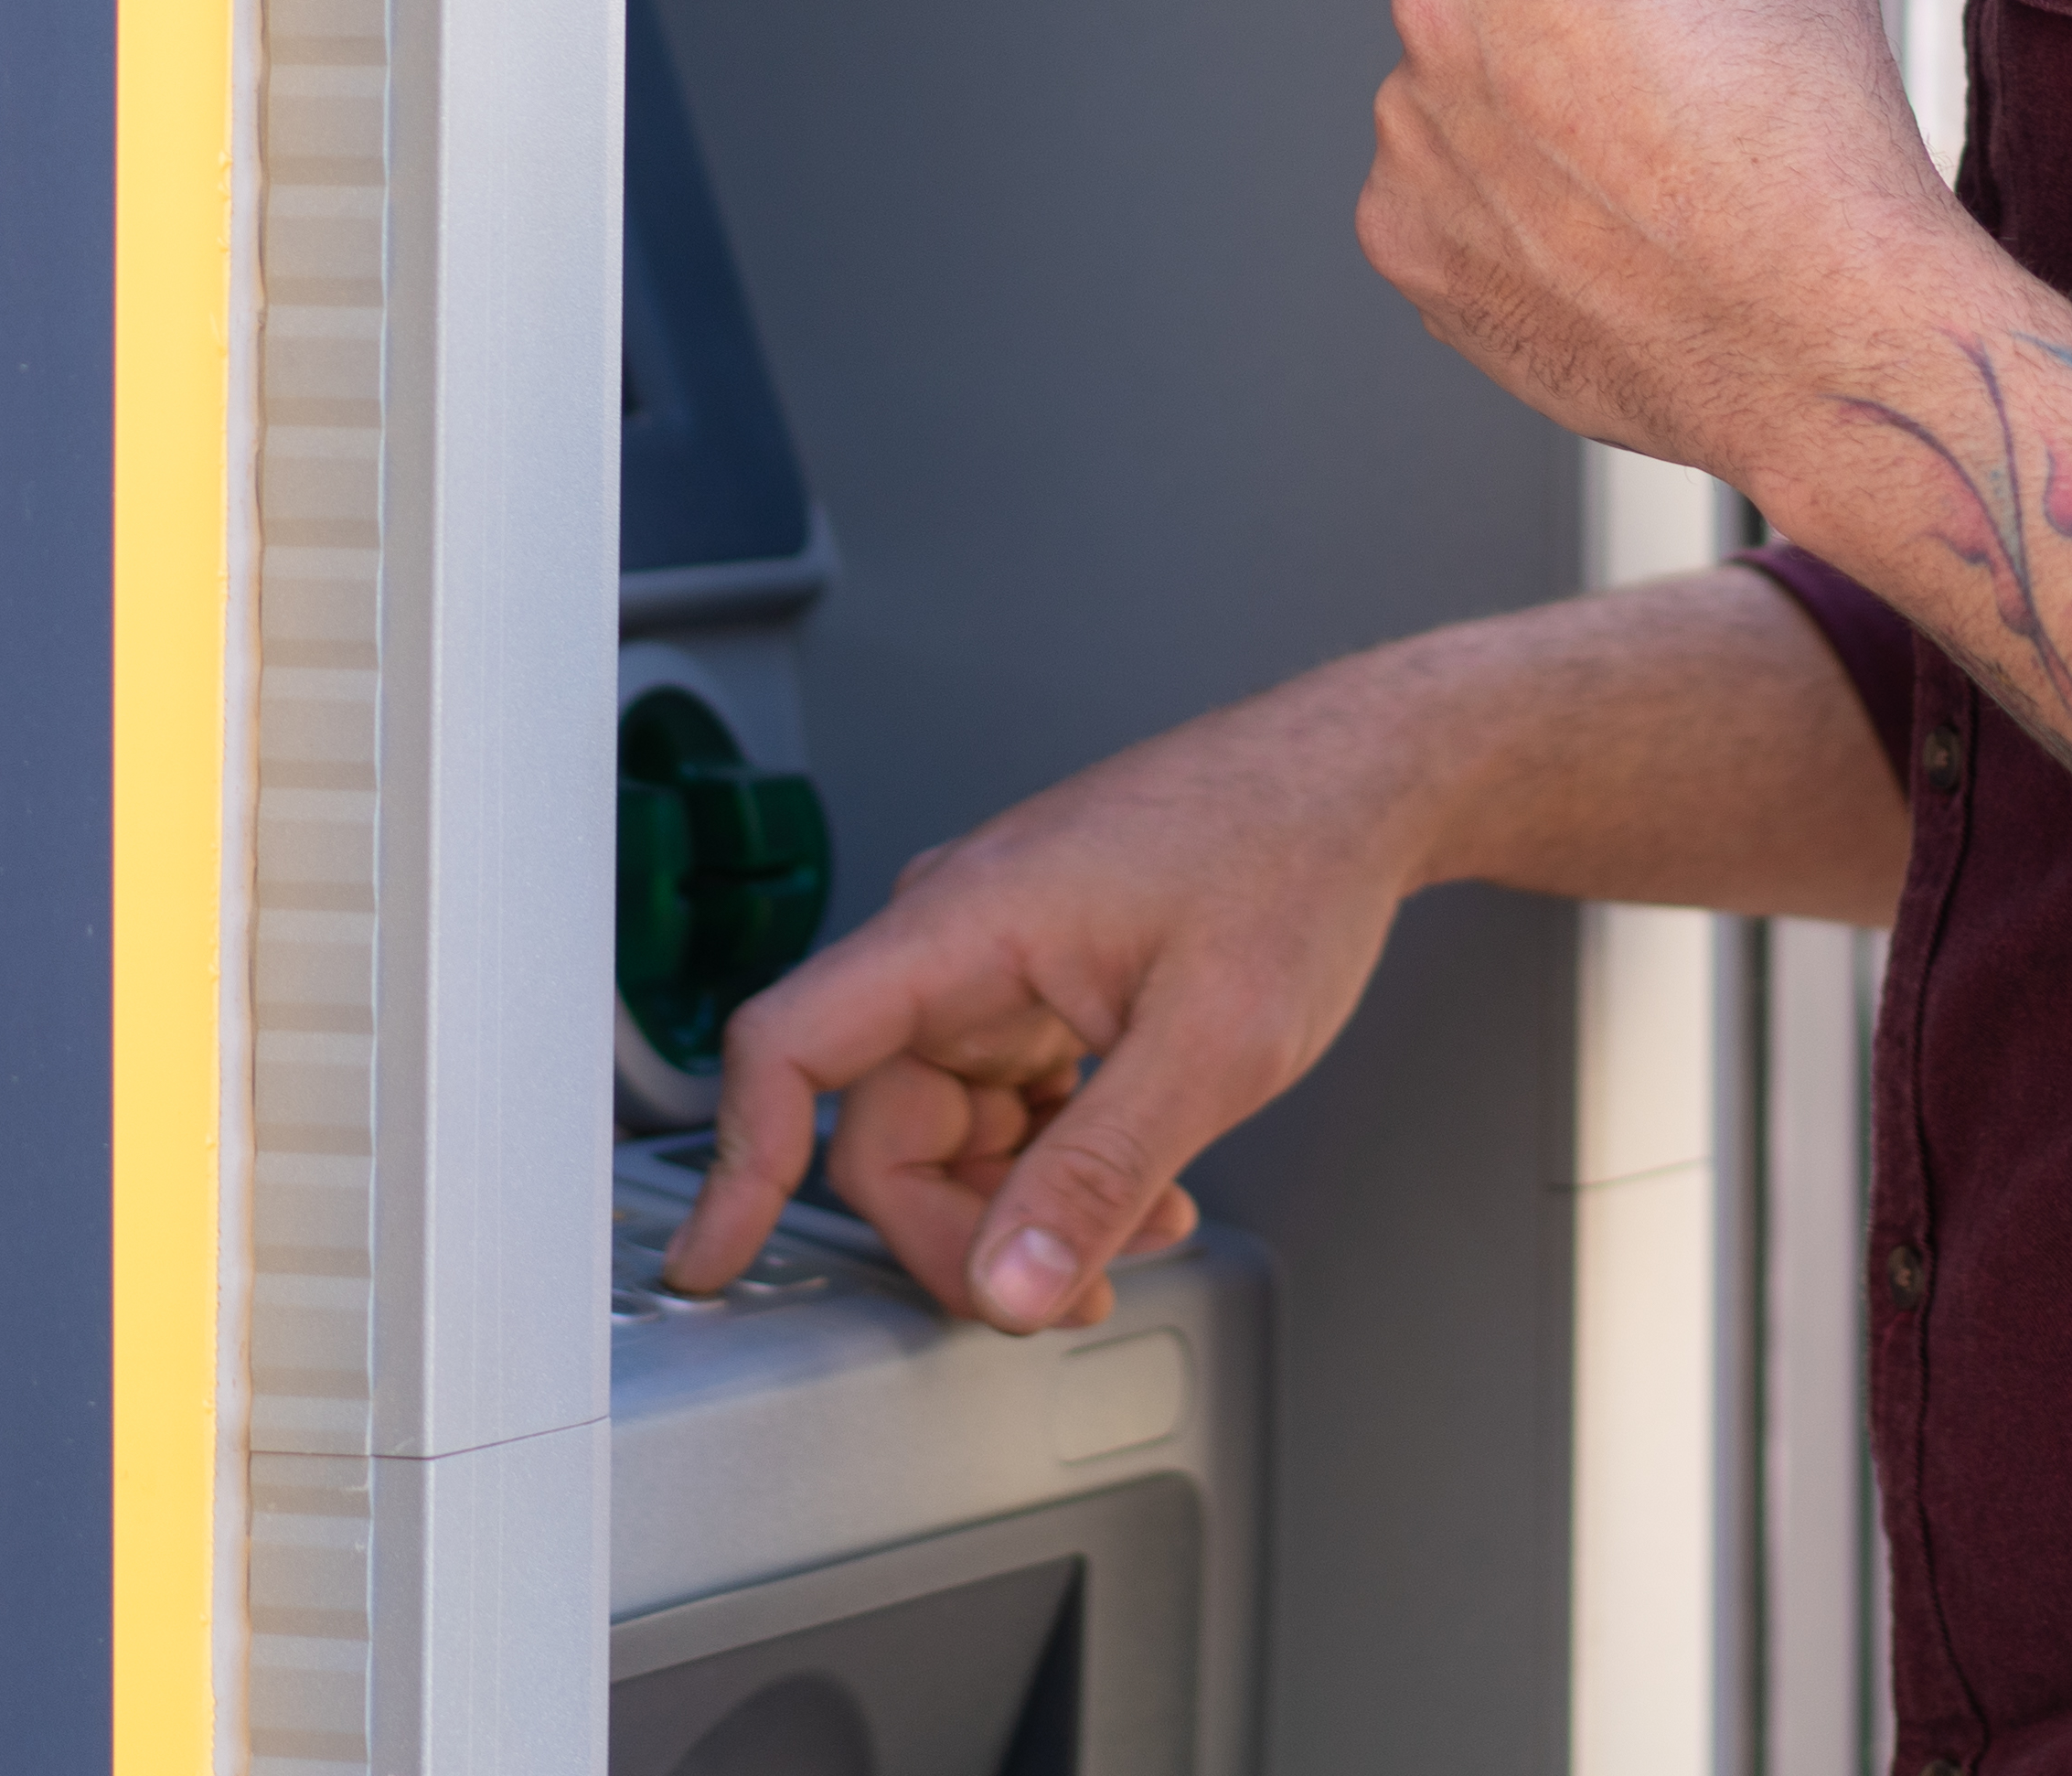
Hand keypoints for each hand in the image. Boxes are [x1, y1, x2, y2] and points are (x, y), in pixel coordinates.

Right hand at [667, 667, 1421, 1331]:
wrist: (1362, 781)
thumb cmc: (1294, 861)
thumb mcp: (1213, 1046)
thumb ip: (1100, 1174)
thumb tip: (1010, 1287)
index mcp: (964, 924)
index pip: (792, 1048)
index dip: (739, 1165)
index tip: (709, 1262)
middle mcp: (959, 937)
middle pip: (885, 1129)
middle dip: (967, 1231)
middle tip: (1071, 1291)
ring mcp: (1000, 960)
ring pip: (952, 1129)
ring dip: (1028, 1206)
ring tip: (1148, 1232)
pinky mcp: (1043, 980)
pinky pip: (1007, 1101)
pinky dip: (1060, 1162)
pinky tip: (1148, 1190)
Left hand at [1354, 0, 1966, 474]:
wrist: (1820, 342)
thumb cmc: (1818, 144)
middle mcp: (1441, 8)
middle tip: (1637, 29)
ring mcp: (1410, 135)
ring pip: (1442, 71)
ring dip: (1509, 87)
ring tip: (1633, 151)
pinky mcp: (1404, 242)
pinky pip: (1432, 181)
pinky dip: (1494, 194)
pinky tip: (1598, 225)